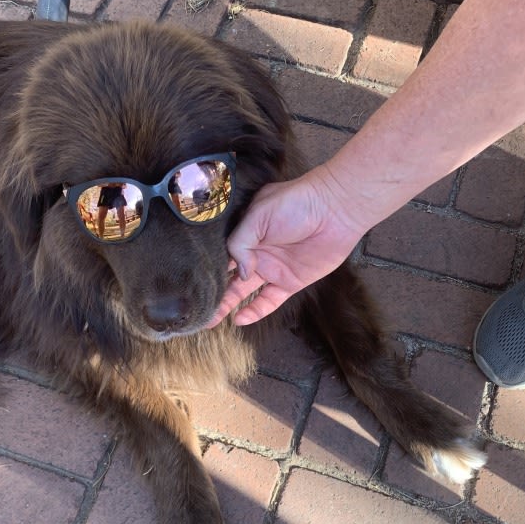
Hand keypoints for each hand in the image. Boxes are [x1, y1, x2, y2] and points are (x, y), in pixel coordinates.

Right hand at [207, 166, 364, 326]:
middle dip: (212, 291)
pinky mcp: (290, 282)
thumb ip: (240, 243)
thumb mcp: (258, 215)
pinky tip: (239, 320)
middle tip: (194, 309)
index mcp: (245, 232)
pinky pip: (268, 301)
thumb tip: (240, 274)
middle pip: (228, 276)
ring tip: (209, 320)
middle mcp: (256, 252)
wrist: (335, 210)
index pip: (220, 253)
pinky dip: (254, 312)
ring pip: (244, 292)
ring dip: (227, 305)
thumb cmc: (297, 203)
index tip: (189, 283)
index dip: (206, 268)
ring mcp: (272, 268)